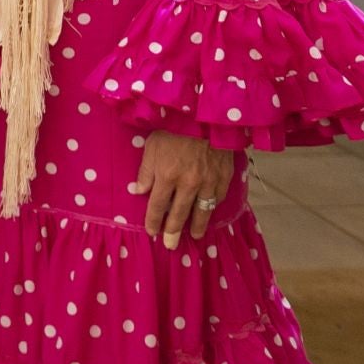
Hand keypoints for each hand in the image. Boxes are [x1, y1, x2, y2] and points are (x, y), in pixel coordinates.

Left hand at [132, 131, 233, 248]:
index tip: (152, 232)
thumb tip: (138, 191)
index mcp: (167, 176)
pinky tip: (209, 212)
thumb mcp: (151, 146)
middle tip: (171, 245)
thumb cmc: (172, 129)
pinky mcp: (224, 178)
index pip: (158, 206)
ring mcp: (209, 182)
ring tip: (194, 237)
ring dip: (197, 226)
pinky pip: (218, 198)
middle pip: (179, 214)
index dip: (154, 221)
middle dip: (173, 231)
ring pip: (202, 211)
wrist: (204, 117)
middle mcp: (188, 184)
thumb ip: (145, 171)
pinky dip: (213, 207)